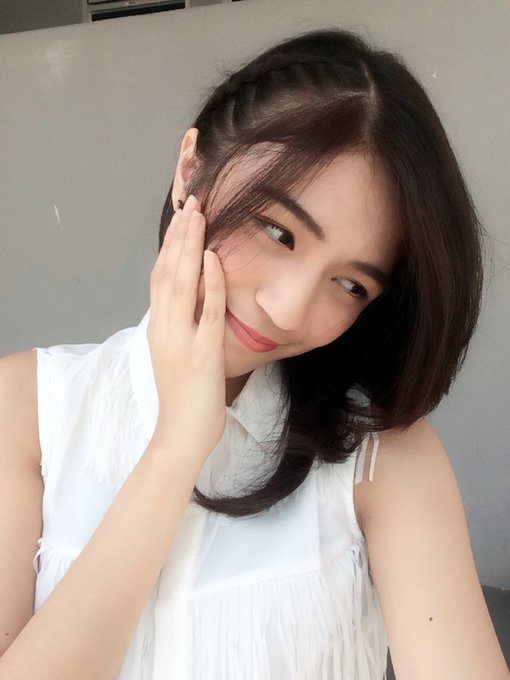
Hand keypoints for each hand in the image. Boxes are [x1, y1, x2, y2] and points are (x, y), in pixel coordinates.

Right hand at [147, 195, 226, 462]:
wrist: (182, 433)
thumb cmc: (186, 396)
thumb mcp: (179, 352)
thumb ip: (183, 323)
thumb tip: (195, 295)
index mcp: (160, 326)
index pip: (161, 277)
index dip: (170, 246)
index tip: (182, 218)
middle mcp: (165, 327)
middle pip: (168, 272)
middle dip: (180, 236)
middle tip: (191, 203)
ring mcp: (181, 338)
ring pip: (182, 284)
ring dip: (189, 248)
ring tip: (197, 216)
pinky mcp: (202, 352)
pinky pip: (207, 311)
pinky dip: (210, 283)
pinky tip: (213, 258)